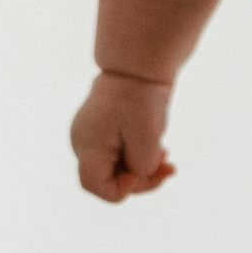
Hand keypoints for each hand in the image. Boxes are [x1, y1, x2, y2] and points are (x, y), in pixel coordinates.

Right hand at [71, 71, 176, 200]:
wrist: (137, 63)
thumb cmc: (141, 97)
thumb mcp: (148, 138)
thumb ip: (142, 168)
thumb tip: (138, 175)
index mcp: (88, 145)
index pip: (96, 187)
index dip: (121, 189)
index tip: (143, 171)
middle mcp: (83, 143)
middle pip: (107, 180)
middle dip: (140, 179)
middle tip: (168, 167)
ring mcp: (91, 137)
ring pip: (114, 169)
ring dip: (142, 168)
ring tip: (166, 155)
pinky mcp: (102, 132)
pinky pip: (118, 155)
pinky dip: (137, 157)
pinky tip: (158, 149)